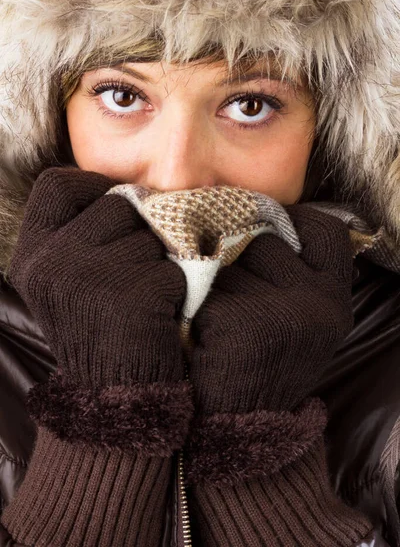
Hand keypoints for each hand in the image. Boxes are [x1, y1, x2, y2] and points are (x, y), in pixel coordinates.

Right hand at [9, 167, 186, 387]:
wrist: (111, 398)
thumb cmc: (95, 331)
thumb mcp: (66, 282)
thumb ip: (79, 236)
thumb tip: (129, 192)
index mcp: (31, 255)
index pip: (56, 185)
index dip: (93, 186)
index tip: (117, 205)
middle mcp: (51, 262)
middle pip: (116, 205)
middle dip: (138, 231)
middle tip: (140, 267)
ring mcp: (90, 279)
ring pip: (151, 236)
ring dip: (160, 263)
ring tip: (147, 297)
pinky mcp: (132, 298)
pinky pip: (174, 269)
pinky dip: (178, 289)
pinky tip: (161, 315)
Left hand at [189, 204, 353, 413]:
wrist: (240, 428)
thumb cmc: (262, 363)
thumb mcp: (296, 318)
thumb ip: (290, 272)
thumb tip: (247, 216)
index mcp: (334, 298)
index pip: (325, 230)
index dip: (290, 224)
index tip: (263, 234)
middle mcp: (318, 303)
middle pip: (260, 239)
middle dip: (235, 257)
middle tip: (227, 292)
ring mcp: (283, 313)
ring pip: (226, 260)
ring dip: (209, 282)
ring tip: (212, 315)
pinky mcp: (243, 324)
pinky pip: (202, 288)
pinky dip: (193, 307)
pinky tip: (201, 334)